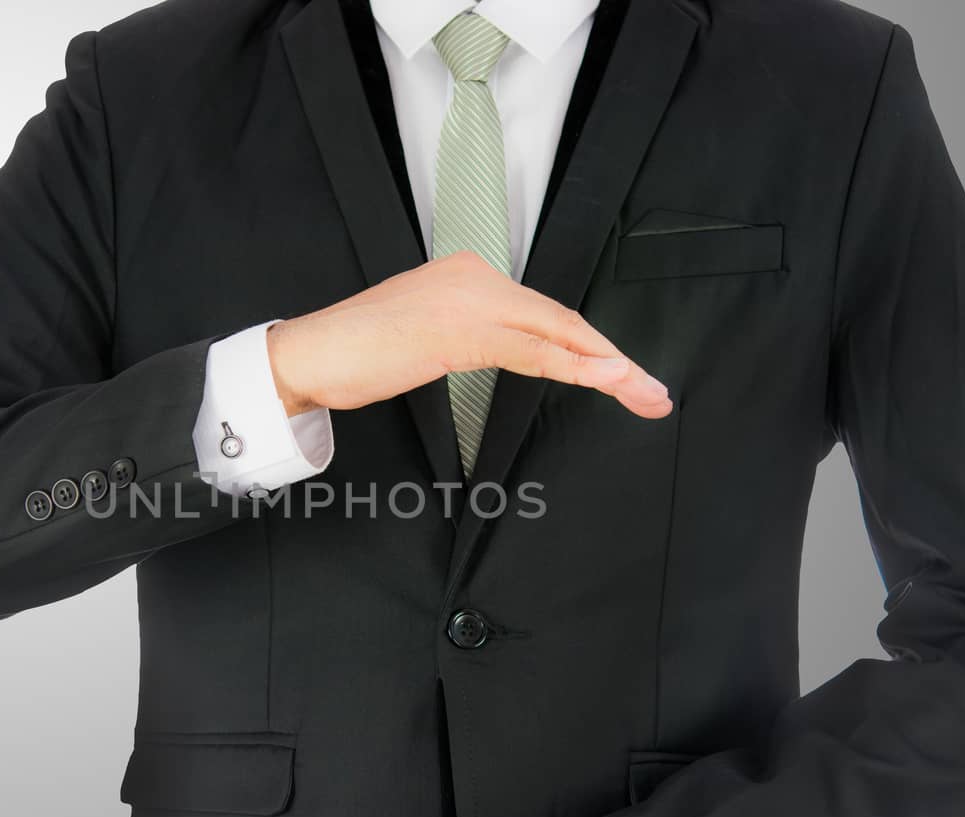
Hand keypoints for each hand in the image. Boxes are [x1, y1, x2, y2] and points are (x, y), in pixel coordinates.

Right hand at [265, 249, 671, 418]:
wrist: (310, 354)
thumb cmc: (359, 354)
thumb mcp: (428, 340)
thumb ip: (473, 338)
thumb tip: (513, 355)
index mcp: (469, 275)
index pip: (545, 314)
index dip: (591, 348)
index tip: (625, 377)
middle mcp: (475, 276)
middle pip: (561, 320)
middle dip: (614, 360)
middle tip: (654, 392)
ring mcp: (468, 299)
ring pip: (555, 333)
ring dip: (606, 368)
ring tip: (643, 393)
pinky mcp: (459, 328)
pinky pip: (528, 350)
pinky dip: (571, 366)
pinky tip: (603, 380)